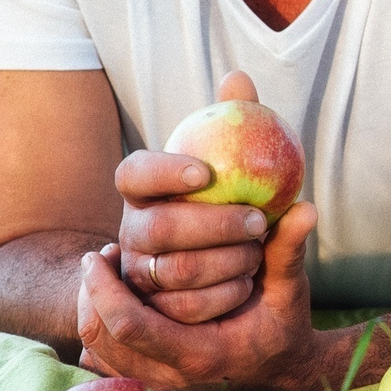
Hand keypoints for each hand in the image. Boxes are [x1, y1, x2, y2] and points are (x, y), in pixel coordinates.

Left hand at [77, 200, 324, 390]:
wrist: (287, 369)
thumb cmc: (286, 324)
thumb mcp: (290, 288)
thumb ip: (289, 250)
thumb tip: (306, 208)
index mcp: (201, 355)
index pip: (129, 325)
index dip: (104, 288)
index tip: (99, 253)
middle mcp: (173, 379)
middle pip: (101, 339)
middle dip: (91, 295)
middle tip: (97, 259)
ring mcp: (160, 387)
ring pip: (97, 352)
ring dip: (94, 310)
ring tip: (105, 276)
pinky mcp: (153, 385)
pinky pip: (106, 363)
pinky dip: (102, 331)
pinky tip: (114, 302)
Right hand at [112, 72, 270, 323]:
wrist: (239, 275)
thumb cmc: (236, 207)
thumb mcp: (246, 171)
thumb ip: (241, 125)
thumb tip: (238, 77)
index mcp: (145, 189)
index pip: (134, 172)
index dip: (164, 171)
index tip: (207, 173)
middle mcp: (133, 230)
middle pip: (158, 228)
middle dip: (213, 225)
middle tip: (258, 222)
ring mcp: (137, 273)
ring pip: (173, 271)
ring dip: (225, 263)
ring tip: (258, 255)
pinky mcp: (152, 312)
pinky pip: (183, 308)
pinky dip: (222, 297)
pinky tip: (248, 285)